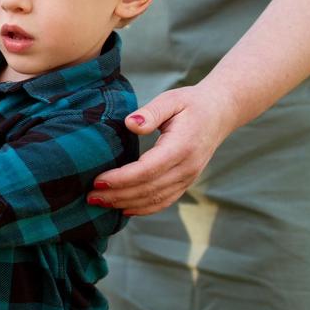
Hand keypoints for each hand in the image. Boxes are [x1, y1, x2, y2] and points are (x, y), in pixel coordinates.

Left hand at [88, 84, 236, 215]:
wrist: (220, 113)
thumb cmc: (190, 104)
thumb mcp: (171, 100)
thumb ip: (151, 112)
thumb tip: (130, 124)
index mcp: (181, 147)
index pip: (147, 170)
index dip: (121, 179)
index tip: (97, 181)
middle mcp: (187, 167)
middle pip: (148, 189)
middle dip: (117, 196)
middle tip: (90, 197)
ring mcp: (188, 178)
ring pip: (155, 199)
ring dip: (126, 204)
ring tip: (99, 203)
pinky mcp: (186, 182)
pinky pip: (164, 201)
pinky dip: (143, 209)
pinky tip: (123, 209)